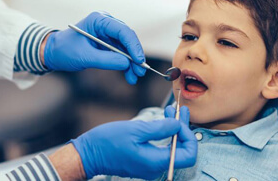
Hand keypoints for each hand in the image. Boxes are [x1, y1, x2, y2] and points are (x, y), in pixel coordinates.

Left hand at [43, 11, 145, 83]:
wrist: (54, 52)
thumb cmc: (65, 50)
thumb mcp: (84, 57)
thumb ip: (106, 60)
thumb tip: (127, 63)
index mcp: (99, 20)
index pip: (122, 30)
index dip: (133, 45)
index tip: (138, 61)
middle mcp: (106, 24)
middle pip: (127, 39)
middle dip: (135, 56)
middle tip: (140, 72)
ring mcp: (108, 33)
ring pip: (126, 48)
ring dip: (132, 63)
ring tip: (134, 77)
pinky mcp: (108, 43)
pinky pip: (121, 53)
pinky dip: (126, 65)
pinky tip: (129, 76)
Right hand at [70, 106, 196, 179]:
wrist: (88, 154)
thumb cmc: (108, 142)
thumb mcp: (136, 130)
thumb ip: (160, 128)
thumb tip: (178, 124)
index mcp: (156, 162)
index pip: (188, 154)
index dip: (188, 135)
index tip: (178, 119)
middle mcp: (156, 167)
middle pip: (181, 150)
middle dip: (182, 129)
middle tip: (180, 110)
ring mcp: (150, 165)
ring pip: (172, 148)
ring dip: (174, 129)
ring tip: (172, 111)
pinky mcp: (144, 161)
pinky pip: (161, 149)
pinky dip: (164, 134)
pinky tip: (162, 121)